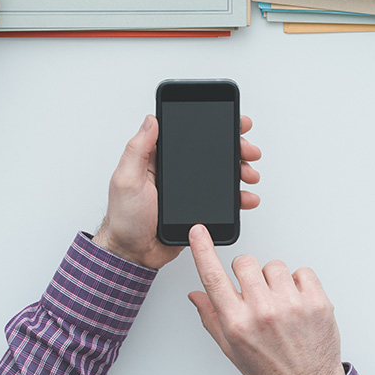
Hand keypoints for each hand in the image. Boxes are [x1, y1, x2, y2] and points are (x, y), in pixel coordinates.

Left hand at [93, 115, 261, 270]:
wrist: (133, 254)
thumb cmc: (124, 219)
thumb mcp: (126, 180)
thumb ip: (137, 149)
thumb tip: (151, 120)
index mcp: (159, 159)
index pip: (188, 134)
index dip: (211, 125)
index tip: (231, 121)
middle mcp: (176, 172)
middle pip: (211, 152)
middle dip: (235, 148)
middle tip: (248, 150)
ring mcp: (188, 190)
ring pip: (221, 174)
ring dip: (240, 170)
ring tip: (250, 174)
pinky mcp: (197, 208)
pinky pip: (222, 200)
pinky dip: (238, 197)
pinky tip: (246, 197)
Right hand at [187, 225, 345, 374]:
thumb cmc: (271, 370)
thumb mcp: (232, 349)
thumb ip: (212, 318)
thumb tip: (195, 294)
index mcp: (238, 323)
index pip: (213, 278)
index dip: (202, 250)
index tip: (198, 231)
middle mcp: (263, 312)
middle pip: (245, 262)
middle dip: (247, 273)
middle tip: (255, 292)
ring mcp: (292, 306)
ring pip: (274, 265)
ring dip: (274, 279)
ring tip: (279, 302)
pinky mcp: (317, 302)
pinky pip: (302, 271)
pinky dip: (299, 283)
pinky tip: (297, 302)